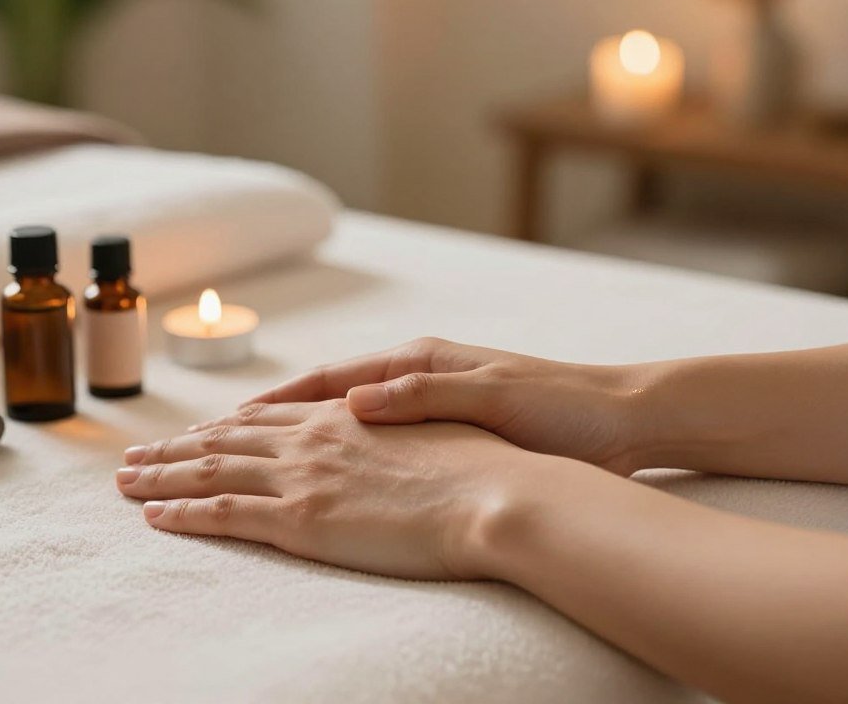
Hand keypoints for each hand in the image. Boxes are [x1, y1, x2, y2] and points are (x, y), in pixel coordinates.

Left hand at [117, 399, 532, 579]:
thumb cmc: (481, 463)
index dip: (227, 421)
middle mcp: (314, 438)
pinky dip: (186, 514)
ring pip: (212, 470)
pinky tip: (155, 517)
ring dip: (163, 474)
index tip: (197, 428)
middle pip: (227, 438)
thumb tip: (359, 412)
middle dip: (176, 446)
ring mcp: (304, 477)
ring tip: (126, 478)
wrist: (496, 495)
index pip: (269, 414)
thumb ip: (387, 418)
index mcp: (346, 414)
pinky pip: (227, 514)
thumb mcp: (434, 426)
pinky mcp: (302, 521)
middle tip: (137, 452)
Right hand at [241, 337, 640, 474]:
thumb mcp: (490, 394)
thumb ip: (422, 395)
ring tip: (261, 462)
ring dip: (306, 443)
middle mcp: (418, 383)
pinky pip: (382, 452)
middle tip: (226, 439)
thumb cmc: (561, 404)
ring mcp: (431, 412)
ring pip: (351, 428)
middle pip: (330, 402)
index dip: (282, 401)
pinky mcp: (451, 441)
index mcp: (421, 363)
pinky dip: (348, 464)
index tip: (236, 418)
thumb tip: (351, 406)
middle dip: (277, 420)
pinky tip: (326, 485)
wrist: (621, 422)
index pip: (333, 380)